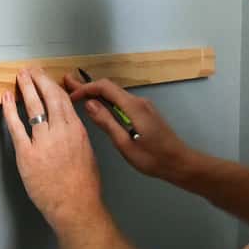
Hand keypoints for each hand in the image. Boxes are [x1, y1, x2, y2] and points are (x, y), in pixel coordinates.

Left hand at [2, 69, 103, 231]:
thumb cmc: (83, 187)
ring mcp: (43, 142)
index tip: (46, 78)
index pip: (64, 100)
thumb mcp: (87, 153)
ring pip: (33, 107)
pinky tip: (6, 99)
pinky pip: (16, 127)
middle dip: (39, 80)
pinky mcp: (27, 155)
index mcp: (77, 131)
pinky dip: (10, 110)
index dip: (52, 85)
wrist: (75, 207)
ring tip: (20, 77)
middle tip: (31, 71)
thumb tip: (67, 126)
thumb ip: (75, 136)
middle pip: (49, 97)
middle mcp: (61, 132)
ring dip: (25, 88)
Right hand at [63, 72, 192, 182]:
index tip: (71, 97)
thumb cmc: (153, 158)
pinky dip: (107, 102)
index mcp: (133, 107)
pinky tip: (98, 107)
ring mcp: (143, 106)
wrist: (180, 163)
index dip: (86, 88)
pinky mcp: (145, 113)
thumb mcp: (124, 144)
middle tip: (68, 85)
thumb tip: (89, 104)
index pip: (105, 87)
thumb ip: (106, 122)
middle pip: (110, 88)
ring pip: (116, 95)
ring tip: (78, 96)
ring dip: (97, 95)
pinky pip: (122, 102)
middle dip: (88, 87)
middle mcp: (138, 101)